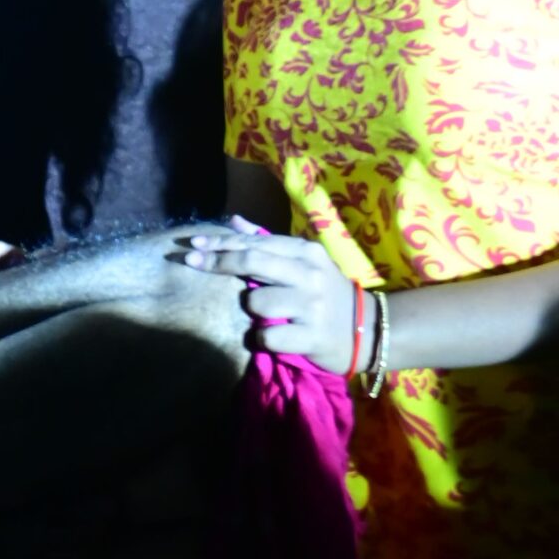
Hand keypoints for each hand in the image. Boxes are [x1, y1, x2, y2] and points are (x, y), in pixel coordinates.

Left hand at [177, 213, 360, 372]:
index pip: (254, 243)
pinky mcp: (312, 337)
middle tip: (189, 260)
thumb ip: (267, 242)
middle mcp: (309, 274)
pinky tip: (271, 338)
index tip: (192, 244)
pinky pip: (267, 336)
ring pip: (256, 302)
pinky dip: (261, 338)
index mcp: (305, 252)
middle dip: (217, 261)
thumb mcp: (304, 262)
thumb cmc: (327, 293)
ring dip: (250, 310)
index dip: (220, 243)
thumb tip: (233, 220)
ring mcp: (311, 306)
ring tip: (266, 315)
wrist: (369, 330)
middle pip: (252, 261)